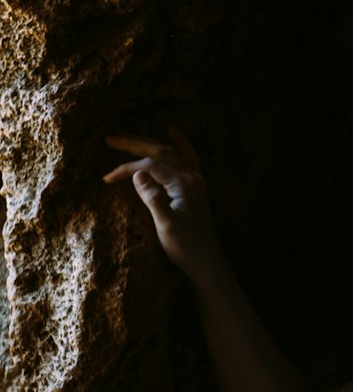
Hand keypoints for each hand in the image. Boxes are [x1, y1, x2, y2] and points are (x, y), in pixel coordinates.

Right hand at [104, 126, 224, 287]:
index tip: (107, 178)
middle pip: (160, 151)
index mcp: (184, 184)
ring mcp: (195, 180)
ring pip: (170, 151)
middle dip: (134, 144)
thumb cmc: (185, 247)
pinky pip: (186, 156)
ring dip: (149, 143)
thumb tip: (137, 173)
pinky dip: (177, 142)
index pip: (150, 166)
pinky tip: (170, 131)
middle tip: (110, 138)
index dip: (126, 169)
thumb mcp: (166, 225)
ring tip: (128, 136)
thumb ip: (153, 198)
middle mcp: (192, 177)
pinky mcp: (194, 186)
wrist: (205, 261)